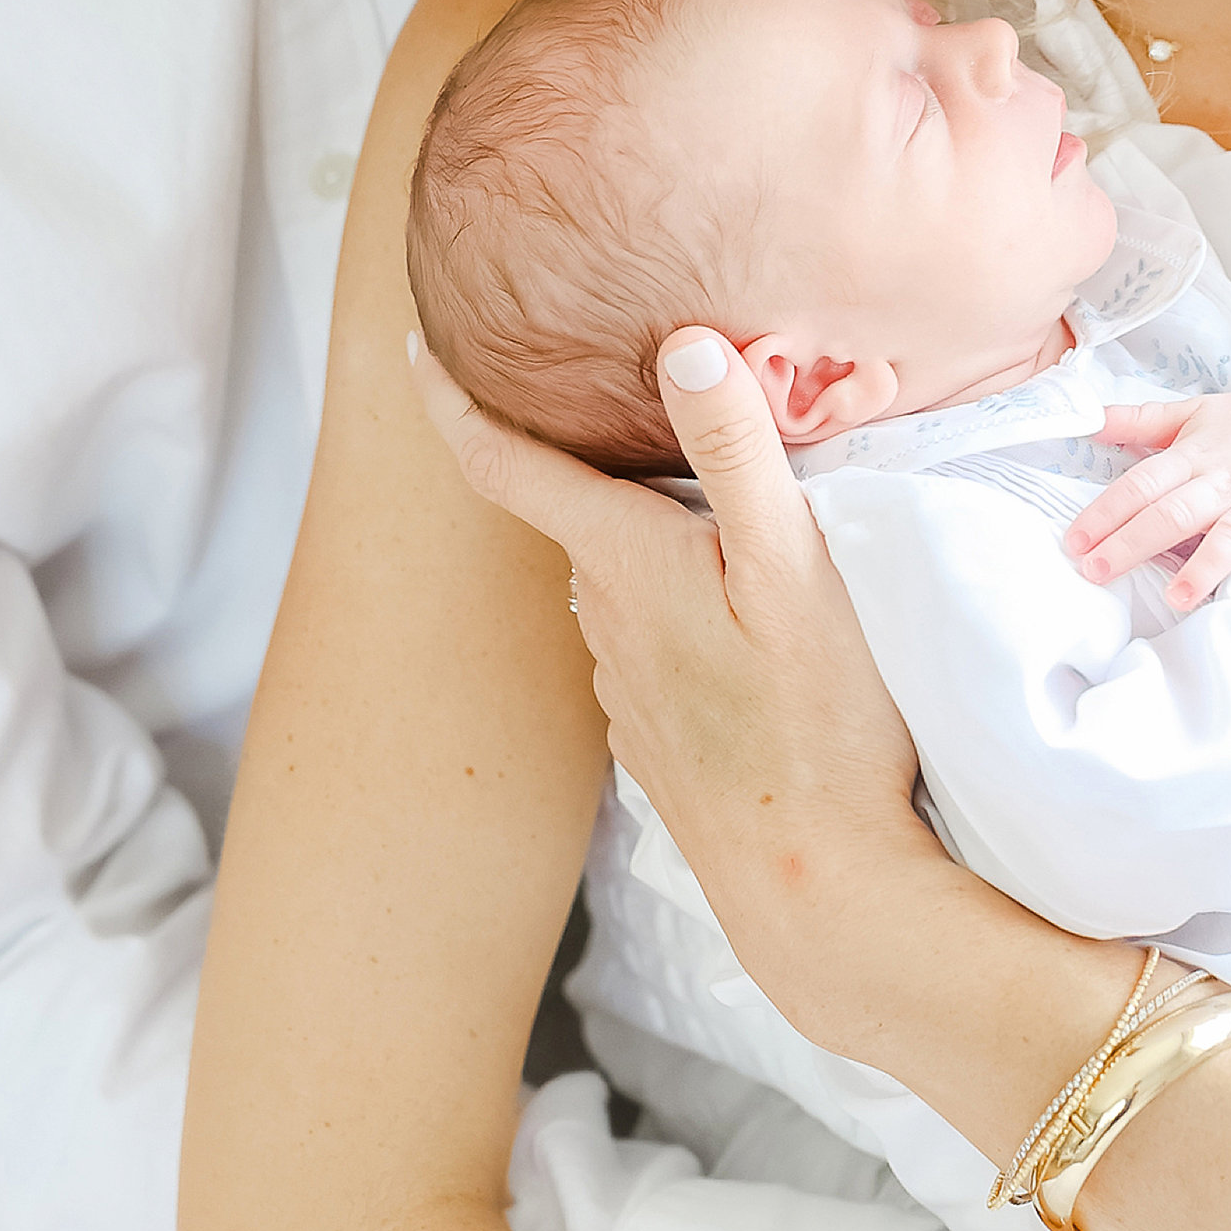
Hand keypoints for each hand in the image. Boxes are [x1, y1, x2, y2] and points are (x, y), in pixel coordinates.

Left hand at [408, 322, 929, 1044]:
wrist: (817, 887)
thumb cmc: (813, 719)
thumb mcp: (792, 563)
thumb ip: (735, 450)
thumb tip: (680, 343)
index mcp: (619, 561)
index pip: (504, 464)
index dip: (453, 399)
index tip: (412, 346)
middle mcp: (601, 619)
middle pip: (574, 514)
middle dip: (590, 460)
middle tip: (638, 399)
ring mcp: (624, 687)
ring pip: (613, 579)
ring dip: (642, 539)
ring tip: (702, 504)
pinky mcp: (657, 737)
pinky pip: (646, 641)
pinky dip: (670, 605)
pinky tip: (727, 615)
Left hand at [1063, 374, 1230, 611]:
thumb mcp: (1196, 412)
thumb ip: (1140, 420)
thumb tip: (1087, 420)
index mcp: (1195, 455)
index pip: (1143, 483)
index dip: (1106, 511)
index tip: (1073, 542)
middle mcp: (1227, 481)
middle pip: (1176, 511)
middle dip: (1134, 542)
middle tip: (1096, 572)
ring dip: (1206, 565)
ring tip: (1178, 597)